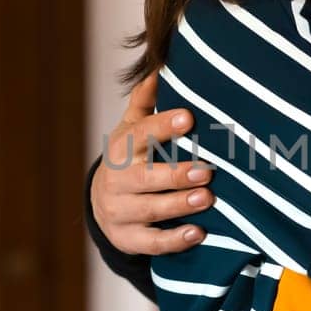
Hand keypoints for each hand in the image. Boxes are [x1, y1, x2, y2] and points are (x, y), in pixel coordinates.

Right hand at [91, 74, 210, 254]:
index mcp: (122, 149)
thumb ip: (146, 101)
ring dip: (179, 205)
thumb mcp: (132, 129)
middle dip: (175, 174)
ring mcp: (120, 211)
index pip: (141, 135)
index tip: (190, 117)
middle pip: (144, 177)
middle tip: (207, 171)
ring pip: (150, 210)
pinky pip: (151, 243)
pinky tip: (198, 234)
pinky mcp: (127, 238)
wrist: (102, 204)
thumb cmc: (129, 159)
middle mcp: (117, 180)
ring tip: (207, 198)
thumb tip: (162, 66)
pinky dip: (174, 240)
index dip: (164, 126)